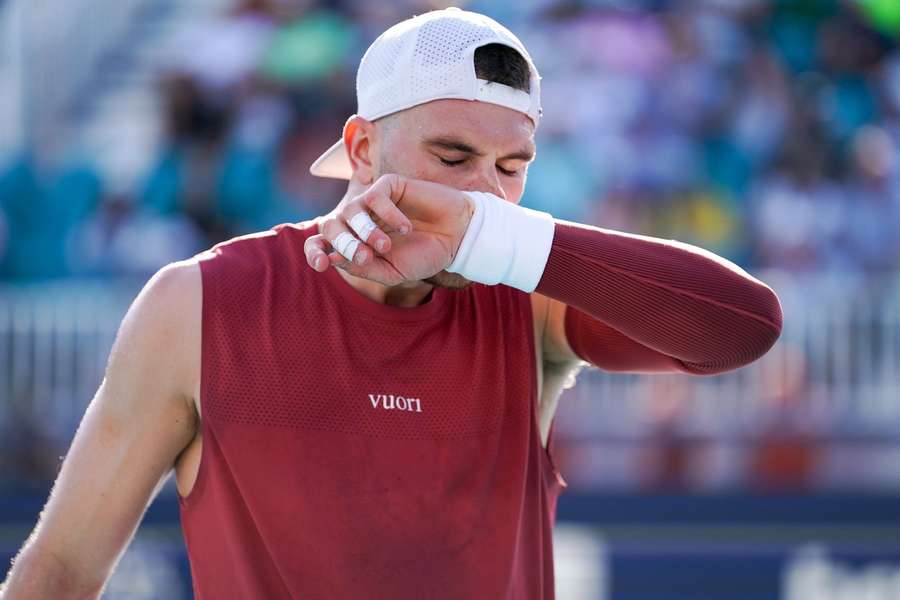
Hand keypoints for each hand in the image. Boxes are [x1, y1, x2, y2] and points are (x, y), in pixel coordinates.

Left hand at [304, 174, 473, 285]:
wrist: (458, 237)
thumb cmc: (426, 255)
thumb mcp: (393, 272)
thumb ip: (365, 268)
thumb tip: (332, 259)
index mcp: (356, 243)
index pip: (322, 244)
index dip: (315, 252)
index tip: (322, 264)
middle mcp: (360, 221)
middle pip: (331, 226)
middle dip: (343, 243)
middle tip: (365, 257)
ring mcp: (373, 202)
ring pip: (350, 210)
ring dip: (365, 231)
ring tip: (387, 245)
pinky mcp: (390, 185)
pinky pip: (375, 196)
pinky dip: (387, 214)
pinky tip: (406, 227)